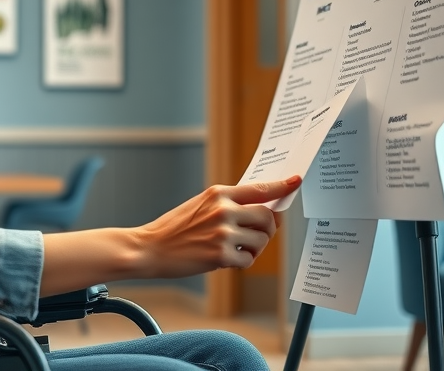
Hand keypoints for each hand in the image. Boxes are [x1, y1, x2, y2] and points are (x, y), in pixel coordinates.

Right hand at [135, 175, 301, 277]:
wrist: (149, 248)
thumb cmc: (173, 228)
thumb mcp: (199, 205)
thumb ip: (226, 204)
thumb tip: (258, 208)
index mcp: (217, 193)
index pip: (258, 188)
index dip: (281, 186)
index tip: (295, 181)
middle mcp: (223, 210)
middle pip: (267, 216)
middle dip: (268, 228)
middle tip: (258, 234)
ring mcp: (222, 233)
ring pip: (261, 240)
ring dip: (254, 248)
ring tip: (235, 249)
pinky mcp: (220, 255)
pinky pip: (248, 259)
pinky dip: (241, 262)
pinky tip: (224, 259)